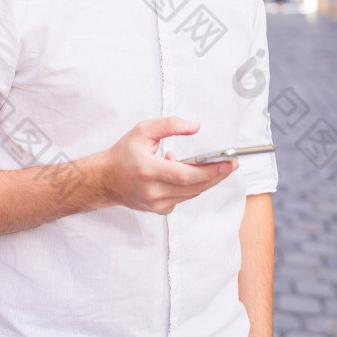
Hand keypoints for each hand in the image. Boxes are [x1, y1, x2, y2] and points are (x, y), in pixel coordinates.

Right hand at [101, 116, 238, 214]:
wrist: (105, 179)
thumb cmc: (123, 154)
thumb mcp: (143, 130)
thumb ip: (170, 125)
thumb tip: (195, 126)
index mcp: (148, 170)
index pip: (186, 175)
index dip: (210, 170)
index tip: (229, 162)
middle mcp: (152, 191)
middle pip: (194, 187)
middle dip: (217, 175)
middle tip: (231, 164)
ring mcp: (156, 204)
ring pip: (192, 194)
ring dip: (204, 179)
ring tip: (206, 163)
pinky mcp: (159, 210)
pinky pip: (184, 198)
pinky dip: (190, 186)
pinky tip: (182, 173)